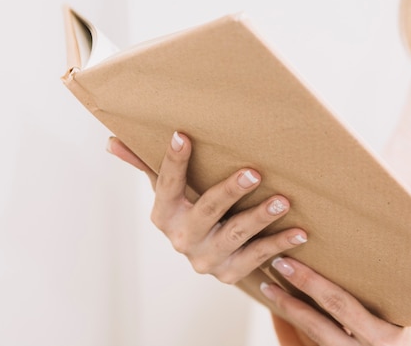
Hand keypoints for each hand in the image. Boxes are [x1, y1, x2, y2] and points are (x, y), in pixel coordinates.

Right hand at [106, 132, 307, 283]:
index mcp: (164, 215)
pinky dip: (279, 245)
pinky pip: (257, 257)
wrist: (210, 257)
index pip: (166, 184)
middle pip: (207, 210)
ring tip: (283, 201)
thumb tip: (111, 141)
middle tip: (255, 172)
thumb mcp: (169, 191)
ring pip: (236, 234)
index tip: (184, 135)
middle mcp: (182, 238)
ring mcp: (207, 259)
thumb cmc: (190, 211)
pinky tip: (299, 232)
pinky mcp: (231, 274)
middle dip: (230, 191)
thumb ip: (144, 165)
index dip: (174, 160)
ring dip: (260, 217)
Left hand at [261, 258, 410, 345]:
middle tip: (273, 269)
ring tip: (271, 290)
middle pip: (320, 326)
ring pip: (316, 342)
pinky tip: (285, 317)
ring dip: (290, 316)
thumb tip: (375, 251)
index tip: (288, 262)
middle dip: (291, 299)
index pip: (341, 307)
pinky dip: (299, 335)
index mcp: (388, 337)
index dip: (311, 284)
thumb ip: (400, 289)